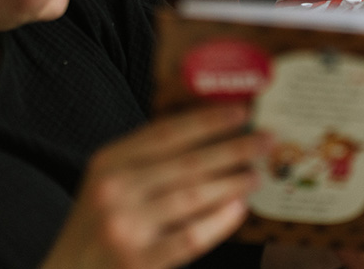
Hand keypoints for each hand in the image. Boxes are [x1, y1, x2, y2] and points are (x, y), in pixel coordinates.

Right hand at [42, 104, 269, 268]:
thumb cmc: (97, 225)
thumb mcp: (108, 181)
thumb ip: (146, 159)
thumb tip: (209, 135)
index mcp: (109, 160)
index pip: (167, 132)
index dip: (208, 119)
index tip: (241, 110)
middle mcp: (115, 189)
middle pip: (188, 161)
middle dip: (234, 148)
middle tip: (266, 139)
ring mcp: (126, 226)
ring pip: (194, 196)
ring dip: (233, 182)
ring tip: (256, 174)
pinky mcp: (137, 262)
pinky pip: (191, 237)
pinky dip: (219, 221)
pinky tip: (239, 209)